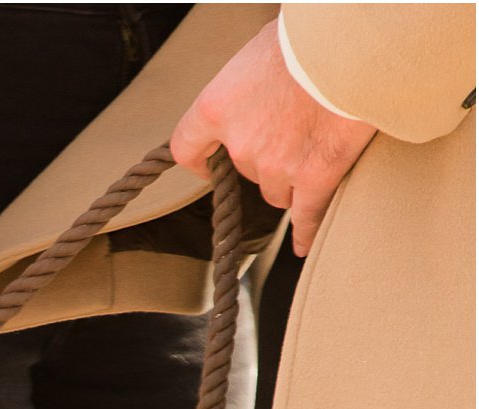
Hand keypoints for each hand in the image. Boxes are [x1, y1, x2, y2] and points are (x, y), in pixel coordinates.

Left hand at [172, 23, 374, 256]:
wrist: (352, 43)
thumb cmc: (309, 34)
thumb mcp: (262, 48)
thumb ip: (251, 80)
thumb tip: (260, 84)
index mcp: (218, 106)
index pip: (188, 146)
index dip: (199, 160)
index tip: (208, 167)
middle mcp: (242, 144)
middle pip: (248, 170)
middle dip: (268, 157)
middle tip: (295, 130)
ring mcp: (278, 166)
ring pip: (279, 189)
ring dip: (293, 177)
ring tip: (317, 147)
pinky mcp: (315, 178)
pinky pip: (307, 216)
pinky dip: (306, 230)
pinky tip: (303, 242)